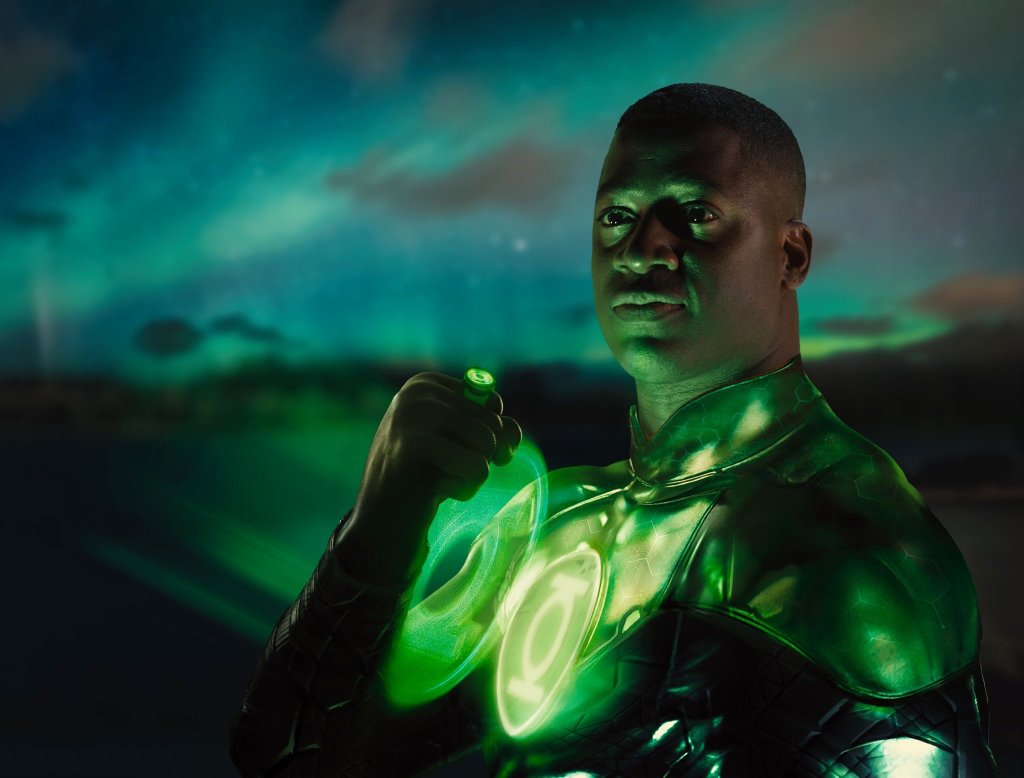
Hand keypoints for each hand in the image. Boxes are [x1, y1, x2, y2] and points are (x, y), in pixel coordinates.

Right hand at [337, 372, 521, 582]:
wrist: (382, 523)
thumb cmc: (426, 481)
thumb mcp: (463, 447)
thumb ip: (497, 430)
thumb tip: (510, 432)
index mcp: (427, 384)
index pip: (493, 405)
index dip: (490, 438)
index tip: (458, 455)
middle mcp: (417, 391)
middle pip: (493, 424)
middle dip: (480, 458)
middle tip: (443, 474)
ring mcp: (411, 415)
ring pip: (488, 443)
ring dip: (473, 475)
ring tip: (439, 482)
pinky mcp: (412, 444)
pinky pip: (477, 466)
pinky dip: (465, 489)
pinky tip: (435, 492)